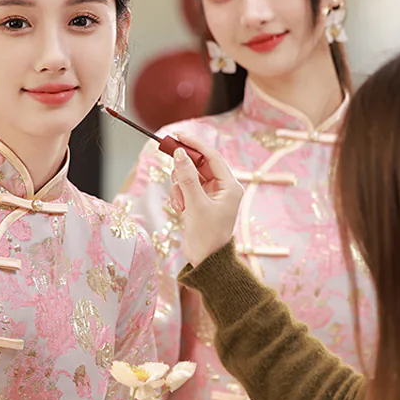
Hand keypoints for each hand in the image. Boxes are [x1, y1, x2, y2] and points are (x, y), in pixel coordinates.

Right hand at [169, 132, 243, 266]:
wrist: (206, 263)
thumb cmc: (207, 236)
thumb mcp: (196, 205)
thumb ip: (187, 179)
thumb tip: (179, 154)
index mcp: (230, 186)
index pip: (211, 156)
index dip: (194, 145)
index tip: (177, 136)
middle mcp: (222, 188)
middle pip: (199, 165)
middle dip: (184, 169)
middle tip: (169, 161)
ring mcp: (210, 196)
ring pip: (189, 177)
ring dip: (180, 187)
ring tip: (181, 204)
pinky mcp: (199, 204)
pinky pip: (185, 190)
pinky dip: (179, 196)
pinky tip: (180, 210)